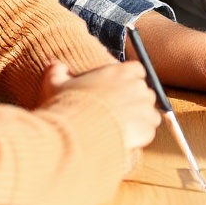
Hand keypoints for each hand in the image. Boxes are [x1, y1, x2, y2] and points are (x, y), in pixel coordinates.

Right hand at [40, 58, 159, 151]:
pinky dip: (141, 135)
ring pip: (150, 111)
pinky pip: (149, 130)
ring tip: (122, 128)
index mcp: (121, 72)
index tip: (119, 90)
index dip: (129, 80)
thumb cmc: (67, 106)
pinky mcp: (147, 127)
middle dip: (135, 101)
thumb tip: (55, 64)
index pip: (137, 70)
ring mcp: (145, 107)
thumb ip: (57, 71)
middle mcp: (137, 86)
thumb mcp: (55, 85)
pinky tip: (125, 139)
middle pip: (145, 91)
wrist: (77, 131)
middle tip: (118, 113)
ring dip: (140, 119)